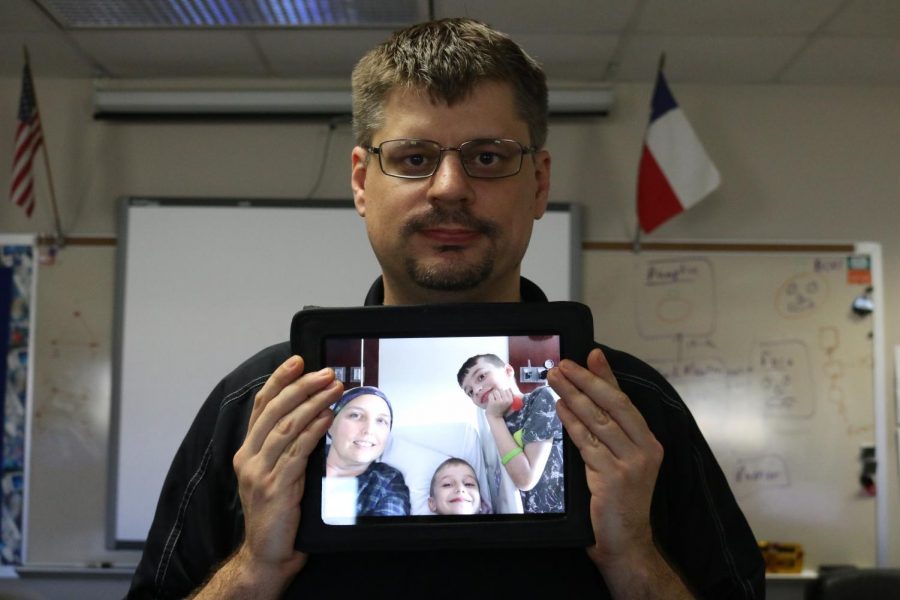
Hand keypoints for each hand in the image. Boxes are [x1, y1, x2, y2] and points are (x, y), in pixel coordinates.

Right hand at [230, 355, 342, 582]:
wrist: (268, 553)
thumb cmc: (277, 512)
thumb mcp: (277, 472)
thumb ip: (287, 446)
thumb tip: (315, 412)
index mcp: (246, 452)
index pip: (261, 406)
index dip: (279, 380)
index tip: (298, 361)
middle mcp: (248, 458)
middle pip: (274, 411)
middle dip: (301, 387)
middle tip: (325, 372)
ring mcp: (259, 473)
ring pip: (286, 427)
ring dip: (313, 404)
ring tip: (333, 388)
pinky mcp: (275, 487)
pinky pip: (296, 452)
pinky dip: (313, 431)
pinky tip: (327, 418)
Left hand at [484, 387, 514, 417]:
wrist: (495, 416)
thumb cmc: (501, 408)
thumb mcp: (508, 402)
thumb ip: (510, 395)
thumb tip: (509, 388)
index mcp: (510, 400)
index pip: (507, 390)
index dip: (504, 393)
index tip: (502, 398)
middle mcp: (506, 401)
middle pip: (501, 389)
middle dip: (498, 393)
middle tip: (498, 399)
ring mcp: (499, 402)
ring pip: (495, 391)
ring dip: (494, 395)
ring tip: (494, 400)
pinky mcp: (492, 402)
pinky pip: (490, 395)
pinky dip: (490, 397)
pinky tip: (491, 401)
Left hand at [547, 348, 663, 570]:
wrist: (626, 543)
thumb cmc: (618, 502)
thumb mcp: (619, 461)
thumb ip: (608, 432)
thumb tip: (586, 397)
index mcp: (650, 443)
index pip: (624, 401)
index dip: (607, 376)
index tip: (592, 354)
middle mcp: (645, 450)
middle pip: (613, 406)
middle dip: (586, 381)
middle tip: (563, 365)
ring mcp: (630, 464)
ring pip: (598, 421)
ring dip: (573, 396)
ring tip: (555, 379)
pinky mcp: (612, 478)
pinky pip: (587, 444)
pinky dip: (572, 423)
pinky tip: (560, 409)